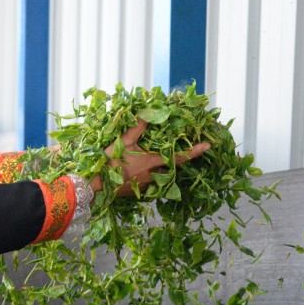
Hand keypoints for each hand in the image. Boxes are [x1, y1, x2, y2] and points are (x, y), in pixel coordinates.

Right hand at [89, 120, 209, 195]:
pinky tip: (136, 170)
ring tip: (148, 159)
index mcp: (152, 162)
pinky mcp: (137, 191)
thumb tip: (149, 113)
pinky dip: (147, 175)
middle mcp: (153, 175)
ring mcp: (145, 185)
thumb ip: (137, 128)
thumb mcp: (123, 142)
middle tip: (173, 150)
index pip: (179, 157)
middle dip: (173, 159)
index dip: (195, 151)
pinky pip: (148, 182)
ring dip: (158, 167)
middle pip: (170, 167)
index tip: (208, 146)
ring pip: (159, 175)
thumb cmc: (110, 163)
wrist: (95, 185)